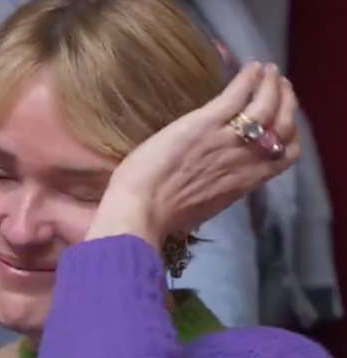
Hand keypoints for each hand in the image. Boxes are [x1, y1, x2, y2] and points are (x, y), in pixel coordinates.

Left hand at [87, 61, 299, 249]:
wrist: (142, 209)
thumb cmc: (163, 217)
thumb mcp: (203, 209)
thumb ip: (218, 192)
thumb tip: (216, 187)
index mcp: (246, 183)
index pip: (286, 156)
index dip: (291, 134)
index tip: (284, 120)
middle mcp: (246, 159)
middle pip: (285, 126)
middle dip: (288, 104)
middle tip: (282, 87)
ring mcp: (229, 138)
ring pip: (267, 104)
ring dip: (272, 84)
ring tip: (268, 71)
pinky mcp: (206, 121)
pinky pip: (238, 93)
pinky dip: (249, 77)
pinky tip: (251, 66)